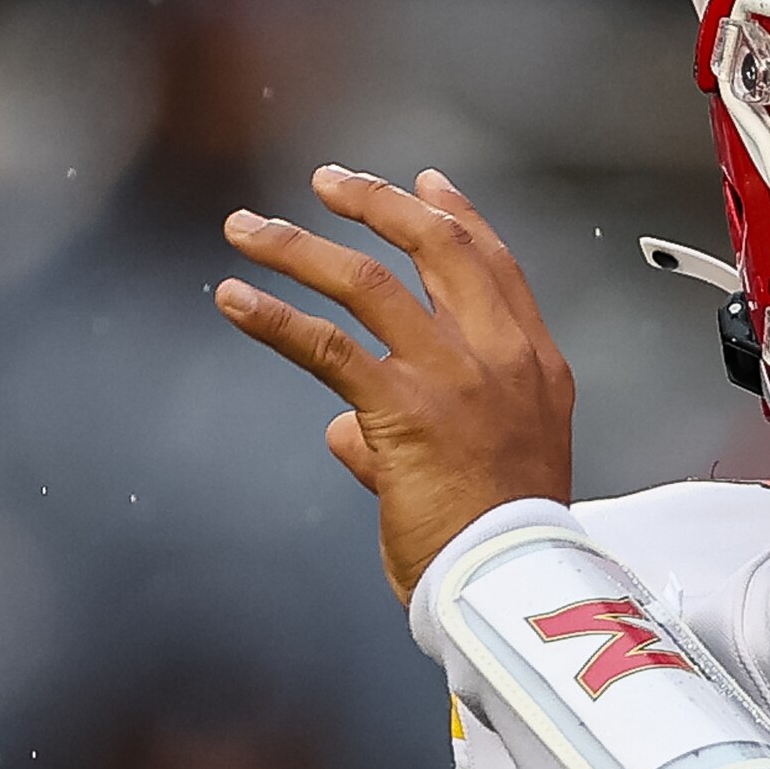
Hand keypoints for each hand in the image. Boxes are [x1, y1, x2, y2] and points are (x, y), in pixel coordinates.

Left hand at [209, 166, 576, 595]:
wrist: (514, 586)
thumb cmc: (498, 546)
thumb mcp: (483, 476)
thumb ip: (408, 440)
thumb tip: (345, 433)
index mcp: (534, 368)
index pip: (494, 265)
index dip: (457, 215)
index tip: (426, 184)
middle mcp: (500, 358)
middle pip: (437, 246)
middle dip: (377, 202)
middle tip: (329, 182)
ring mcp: (452, 378)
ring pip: (368, 280)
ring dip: (298, 247)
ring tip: (250, 229)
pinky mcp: (402, 408)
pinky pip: (326, 346)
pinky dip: (271, 317)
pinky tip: (234, 298)